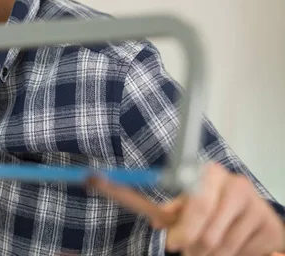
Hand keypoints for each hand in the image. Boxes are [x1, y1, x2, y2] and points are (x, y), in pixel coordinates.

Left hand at [88, 162, 284, 255]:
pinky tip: (230, 246)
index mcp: (210, 174)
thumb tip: (150, 218)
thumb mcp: (188, 203)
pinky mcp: (270, 228)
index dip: (184, 225)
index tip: (172, 244)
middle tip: (186, 248)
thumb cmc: (213, 205)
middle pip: (207, 232)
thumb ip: (170, 210)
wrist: (253, 213)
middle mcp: (236, 185)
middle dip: (193, 246)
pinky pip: (240, 254)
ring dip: (208, 253)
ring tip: (208, 244)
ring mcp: (256, 207)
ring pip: (220, 247)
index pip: (196, 201)